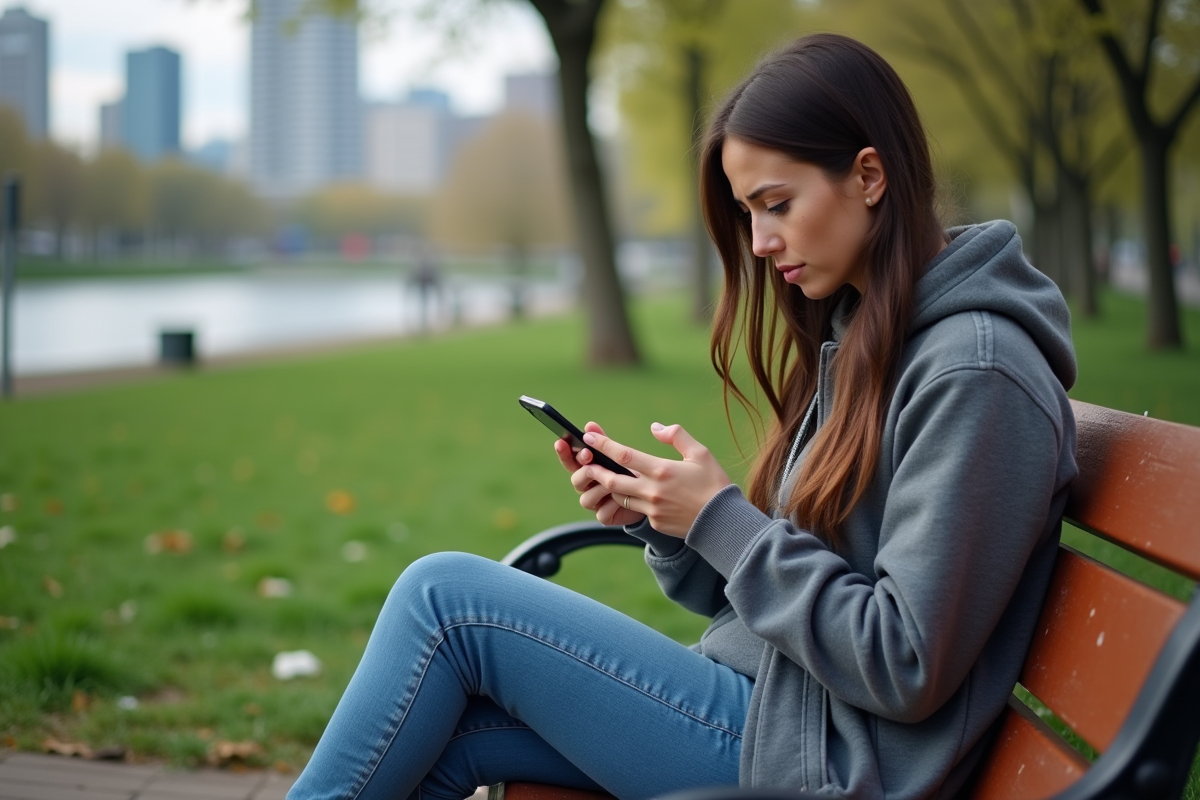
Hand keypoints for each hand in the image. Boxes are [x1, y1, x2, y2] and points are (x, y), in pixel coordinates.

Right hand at [554, 422, 645, 526]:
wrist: (654, 495)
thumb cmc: (634, 471)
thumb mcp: (619, 455)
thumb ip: (604, 442)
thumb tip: (590, 425)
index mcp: (587, 469)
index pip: (570, 460)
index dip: (564, 452)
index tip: (562, 441)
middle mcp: (588, 486)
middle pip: (575, 479)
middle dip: (583, 467)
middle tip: (589, 455)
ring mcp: (596, 503)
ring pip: (586, 499)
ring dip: (598, 488)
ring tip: (613, 479)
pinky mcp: (606, 517)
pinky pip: (602, 513)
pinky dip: (611, 505)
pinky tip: (622, 498)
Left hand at [568, 423, 731, 537]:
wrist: (723, 522)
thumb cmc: (714, 484)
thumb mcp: (700, 453)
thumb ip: (676, 436)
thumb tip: (655, 427)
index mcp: (661, 470)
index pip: (624, 455)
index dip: (604, 445)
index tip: (589, 437)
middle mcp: (652, 491)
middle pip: (612, 480)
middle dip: (595, 470)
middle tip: (585, 462)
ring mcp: (652, 509)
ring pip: (620, 497)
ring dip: (609, 486)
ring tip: (603, 477)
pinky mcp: (655, 522)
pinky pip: (636, 509)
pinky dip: (630, 500)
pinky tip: (631, 494)